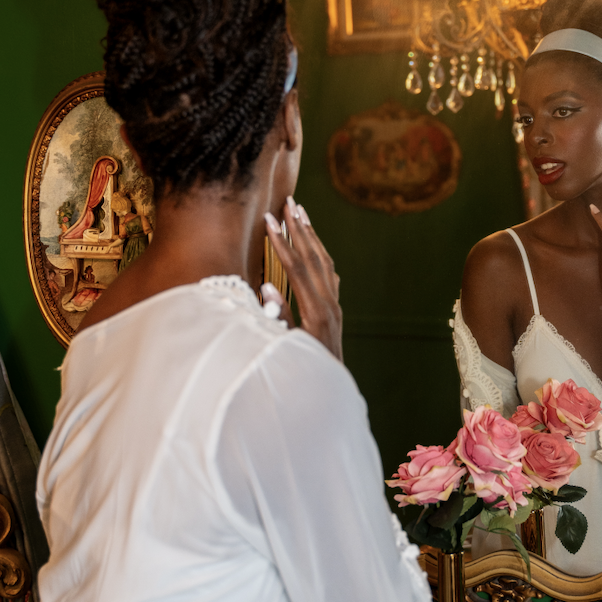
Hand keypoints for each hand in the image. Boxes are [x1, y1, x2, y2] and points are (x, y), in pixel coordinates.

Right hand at [263, 198, 342, 360]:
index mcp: (316, 313)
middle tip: (289, 201)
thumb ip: (277, 317)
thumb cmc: (300, 375)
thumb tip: (266, 285)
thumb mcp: (284, 348)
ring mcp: (335, 308)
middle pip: (314, 259)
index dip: (282, 242)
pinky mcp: (335, 312)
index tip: (269, 218)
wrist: (327, 399)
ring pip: (325, 264)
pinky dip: (319, 255)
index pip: (297, 269)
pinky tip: (314, 246)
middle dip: (300, 228)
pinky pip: (329, 276)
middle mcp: (330, 306)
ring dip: (312, 236)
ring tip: (301, 213)